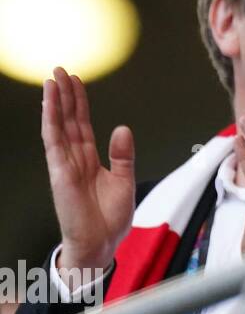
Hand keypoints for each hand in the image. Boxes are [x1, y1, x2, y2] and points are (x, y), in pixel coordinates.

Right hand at [41, 67, 134, 274]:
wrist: (101, 243)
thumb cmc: (110, 218)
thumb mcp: (125, 180)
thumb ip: (123, 155)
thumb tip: (122, 129)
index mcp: (90, 159)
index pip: (82, 124)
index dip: (79, 103)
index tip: (76, 82)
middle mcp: (74, 159)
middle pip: (68, 120)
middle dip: (65, 95)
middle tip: (61, 70)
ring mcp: (65, 165)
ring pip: (58, 126)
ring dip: (55, 102)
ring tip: (52, 79)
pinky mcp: (60, 173)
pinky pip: (54, 142)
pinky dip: (51, 122)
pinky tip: (50, 104)